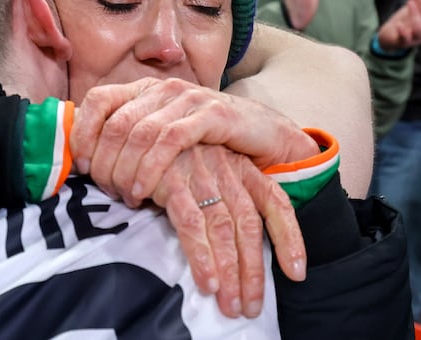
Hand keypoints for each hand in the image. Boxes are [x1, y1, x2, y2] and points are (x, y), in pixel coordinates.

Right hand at [70, 77, 312, 314]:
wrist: (123, 112)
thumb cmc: (156, 148)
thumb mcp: (194, 165)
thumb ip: (210, 193)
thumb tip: (224, 238)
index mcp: (235, 164)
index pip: (273, 201)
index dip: (289, 237)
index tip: (296, 272)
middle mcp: (223, 167)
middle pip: (248, 225)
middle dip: (252, 271)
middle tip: (248, 307)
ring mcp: (198, 171)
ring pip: (225, 228)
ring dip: (231, 271)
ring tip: (231, 306)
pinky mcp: (171, 178)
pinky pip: (192, 223)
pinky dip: (201, 255)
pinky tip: (206, 282)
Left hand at [72, 77, 318, 203]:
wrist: (264, 133)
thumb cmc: (207, 141)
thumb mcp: (164, 135)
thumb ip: (131, 139)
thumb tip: (88, 162)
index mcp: (145, 89)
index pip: (98, 99)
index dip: (83, 133)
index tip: (80, 166)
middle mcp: (163, 88)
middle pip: (115, 123)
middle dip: (104, 162)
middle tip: (104, 190)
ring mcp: (188, 99)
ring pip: (139, 132)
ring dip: (124, 170)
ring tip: (123, 195)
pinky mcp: (211, 115)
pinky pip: (169, 141)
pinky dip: (150, 168)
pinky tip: (143, 190)